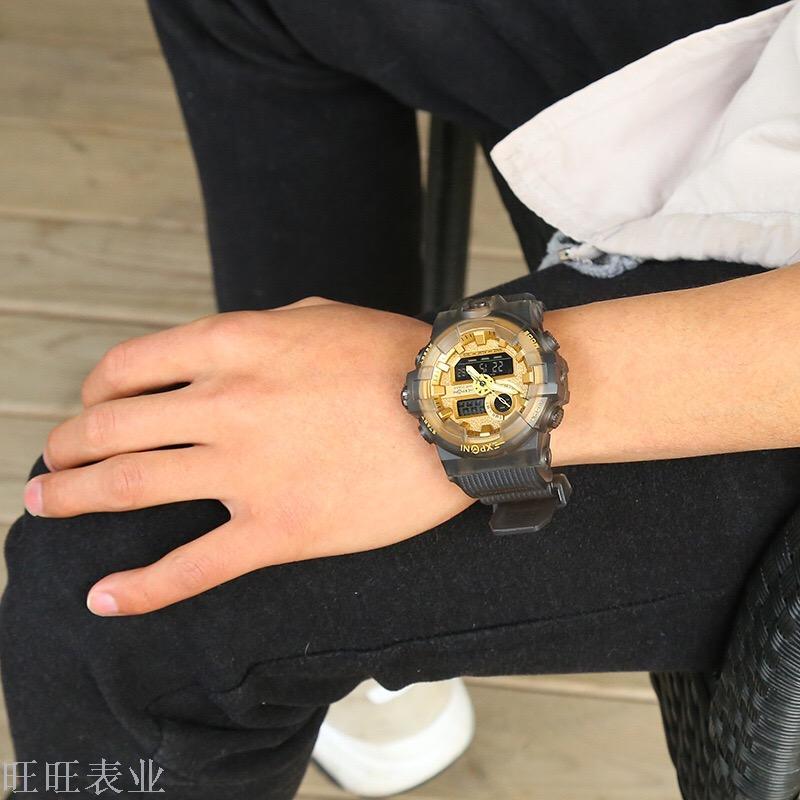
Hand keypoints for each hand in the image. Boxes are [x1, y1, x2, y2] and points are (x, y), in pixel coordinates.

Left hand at [25, 298, 472, 615]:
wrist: (460, 410)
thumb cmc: (396, 356)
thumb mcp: (315, 317)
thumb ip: (254, 333)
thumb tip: (217, 356)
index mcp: (235, 345)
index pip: (127, 368)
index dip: (95, 390)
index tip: (93, 407)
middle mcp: (226, 405)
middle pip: (110, 429)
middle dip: (65, 446)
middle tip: (51, 461)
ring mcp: (247, 471)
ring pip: (129, 487)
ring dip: (72, 498)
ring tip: (44, 506)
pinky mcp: (279, 530)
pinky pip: (192, 567)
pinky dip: (140, 588)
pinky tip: (104, 599)